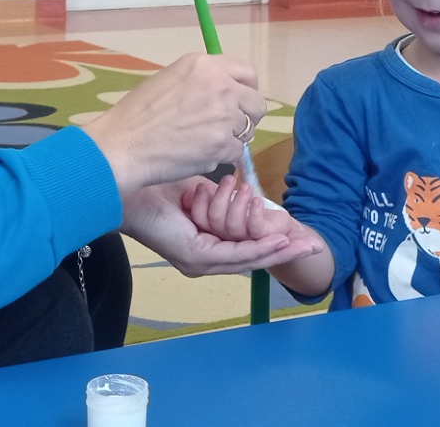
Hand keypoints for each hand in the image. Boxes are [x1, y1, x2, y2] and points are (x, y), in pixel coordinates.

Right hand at [84, 54, 266, 194]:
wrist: (123, 145)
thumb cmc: (137, 115)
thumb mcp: (170, 80)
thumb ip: (202, 81)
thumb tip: (225, 92)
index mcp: (204, 65)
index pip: (247, 72)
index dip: (247, 89)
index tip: (240, 101)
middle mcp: (220, 86)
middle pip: (256, 103)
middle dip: (246, 117)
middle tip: (226, 127)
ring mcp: (223, 116)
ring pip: (247, 131)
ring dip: (232, 138)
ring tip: (205, 141)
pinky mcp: (221, 144)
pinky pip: (236, 153)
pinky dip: (222, 156)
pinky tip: (198, 154)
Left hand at [121, 179, 321, 276]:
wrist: (125, 180)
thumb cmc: (157, 180)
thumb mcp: (200, 188)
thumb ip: (220, 195)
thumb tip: (242, 188)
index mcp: (203, 241)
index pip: (246, 244)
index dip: (275, 241)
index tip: (303, 235)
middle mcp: (202, 256)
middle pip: (253, 257)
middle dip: (285, 251)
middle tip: (314, 245)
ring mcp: (198, 259)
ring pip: (248, 258)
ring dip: (277, 250)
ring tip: (303, 243)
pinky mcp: (193, 256)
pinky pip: (234, 254)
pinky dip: (259, 249)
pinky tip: (279, 244)